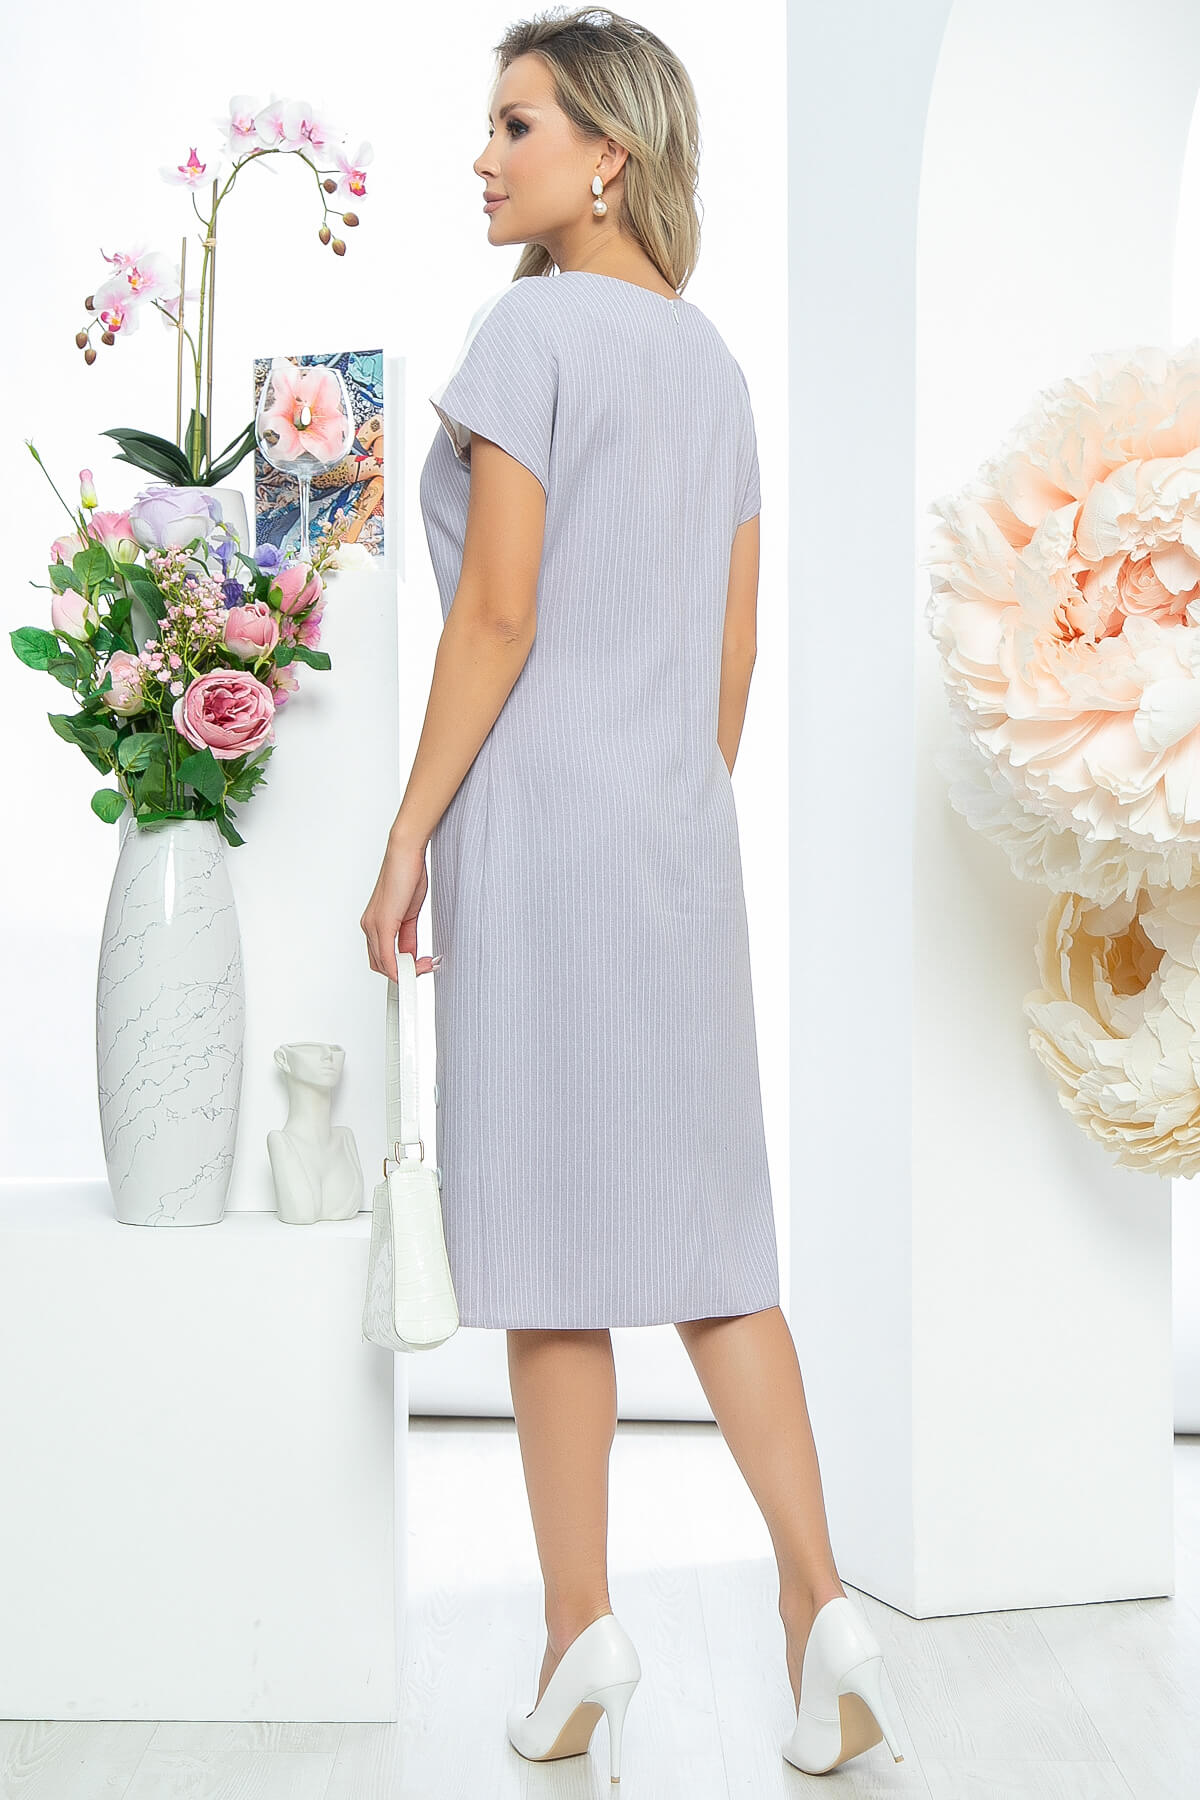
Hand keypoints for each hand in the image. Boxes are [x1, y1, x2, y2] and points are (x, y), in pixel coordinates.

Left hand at [360, 836, 440, 981]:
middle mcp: (369, 926)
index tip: (418, 969)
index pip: (381, 958)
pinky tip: (413, 969)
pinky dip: (400, 968)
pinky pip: (387, 957)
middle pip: (380, 965)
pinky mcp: (382, 923)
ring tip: (425, 966)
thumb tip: (410, 955)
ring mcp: (373, 925)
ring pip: (383, 964)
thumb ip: (407, 937)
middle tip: (426, 968)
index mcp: (374, 923)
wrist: (405, 853)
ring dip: (405, 971)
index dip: (399, 968)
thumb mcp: (409, 913)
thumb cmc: (407, 875)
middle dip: (404, 972)